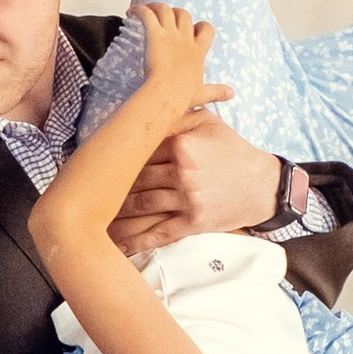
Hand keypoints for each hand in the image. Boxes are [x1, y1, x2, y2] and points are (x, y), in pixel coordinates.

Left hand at [108, 112, 280, 259]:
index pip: (139, 149)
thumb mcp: (210, 123)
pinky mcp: (191, 223)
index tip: (101, 160)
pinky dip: (134, 242)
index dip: (120, 156)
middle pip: (134, 177)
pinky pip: (156, 234)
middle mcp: (181, 172)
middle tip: (89, 187)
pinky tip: (115, 245)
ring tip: (94, 212)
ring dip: (115, 211)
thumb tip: (148, 108)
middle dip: (112, 183)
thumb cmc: (233, 151)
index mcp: (182, 145)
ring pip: (139, 205)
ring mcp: (186, 199)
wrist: (263, 186)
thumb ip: (179, 114)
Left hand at [132, 3, 228, 118]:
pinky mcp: (155, 34)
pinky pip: (148, 14)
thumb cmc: (181, 96)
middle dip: (175, 13)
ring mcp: (170, 35)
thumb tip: (231, 94)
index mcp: (197, 51)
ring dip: (155, 7)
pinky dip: (139, 9)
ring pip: (166, 9)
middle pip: (184, 14)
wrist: (166, 94)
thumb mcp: (202, 94)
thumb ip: (216, 92)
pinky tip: (132, 11)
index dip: (199, 26)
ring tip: (145, 10)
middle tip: (163, 18)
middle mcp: (185, 40)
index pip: (206, 29)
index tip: (192, 29)